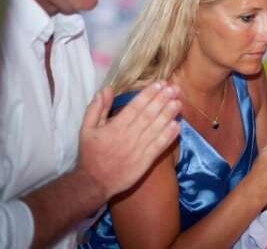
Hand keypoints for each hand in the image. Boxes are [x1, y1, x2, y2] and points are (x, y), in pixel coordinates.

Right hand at [76, 81, 181, 199]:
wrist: (94, 183)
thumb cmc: (91, 154)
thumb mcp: (86, 129)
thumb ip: (96, 108)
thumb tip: (107, 89)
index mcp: (115, 127)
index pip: (135, 106)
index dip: (149, 94)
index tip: (160, 84)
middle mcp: (128, 136)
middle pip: (149, 115)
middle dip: (163, 100)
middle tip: (175, 88)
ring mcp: (138, 149)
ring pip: (156, 128)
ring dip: (169, 115)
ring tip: (179, 102)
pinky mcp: (145, 161)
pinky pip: (159, 146)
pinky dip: (169, 136)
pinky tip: (177, 126)